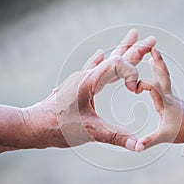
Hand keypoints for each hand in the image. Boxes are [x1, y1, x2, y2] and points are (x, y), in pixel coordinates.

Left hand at [23, 29, 155, 150]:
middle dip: (135, 49)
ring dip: (122, 51)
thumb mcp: (90, 132)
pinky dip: (101, 60)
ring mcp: (81, 79)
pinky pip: (93, 68)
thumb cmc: (56, 127)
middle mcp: (86, 76)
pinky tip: (100, 53)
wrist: (31, 126)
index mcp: (89, 81)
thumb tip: (138, 146)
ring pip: (106, 61)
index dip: (132, 73)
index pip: (118, 65)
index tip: (134, 90)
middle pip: (116, 58)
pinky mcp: (77, 86)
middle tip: (151, 40)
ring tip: (132, 38)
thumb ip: (116, 137)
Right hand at [135, 49, 183, 151]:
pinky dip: (159, 73)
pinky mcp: (172, 98)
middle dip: (157, 61)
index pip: (153, 86)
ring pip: (165, 76)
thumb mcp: (165, 136)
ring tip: (152, 54)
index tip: (133, 90)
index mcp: (166, 101)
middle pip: (163, 74)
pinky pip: (165, 82)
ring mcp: (172, 95)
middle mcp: (169, 94)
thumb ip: (150, 141)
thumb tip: (136, 147)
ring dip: (158, 65)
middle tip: (151, 47)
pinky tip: (156, 71)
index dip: (142, 84)